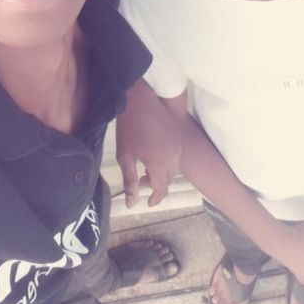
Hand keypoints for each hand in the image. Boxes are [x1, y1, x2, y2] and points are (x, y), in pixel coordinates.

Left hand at [116, 82, 180, 207]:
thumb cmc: (129, 128)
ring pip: (173, 169)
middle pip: (168, 180)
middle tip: (141, 179)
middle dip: (156, 184)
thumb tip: (131, 203)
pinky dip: (166, 161)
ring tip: (145, 166)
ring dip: (161, 173)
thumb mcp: (125, 156)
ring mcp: (178, 146)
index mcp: (160, 164)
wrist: (140, 100)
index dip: (155, 198)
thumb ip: (130, 181)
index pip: (161, 189)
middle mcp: (174, 157)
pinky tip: (153, 153)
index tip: (148, 202)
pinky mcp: (178, 136)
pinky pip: (176, 156)